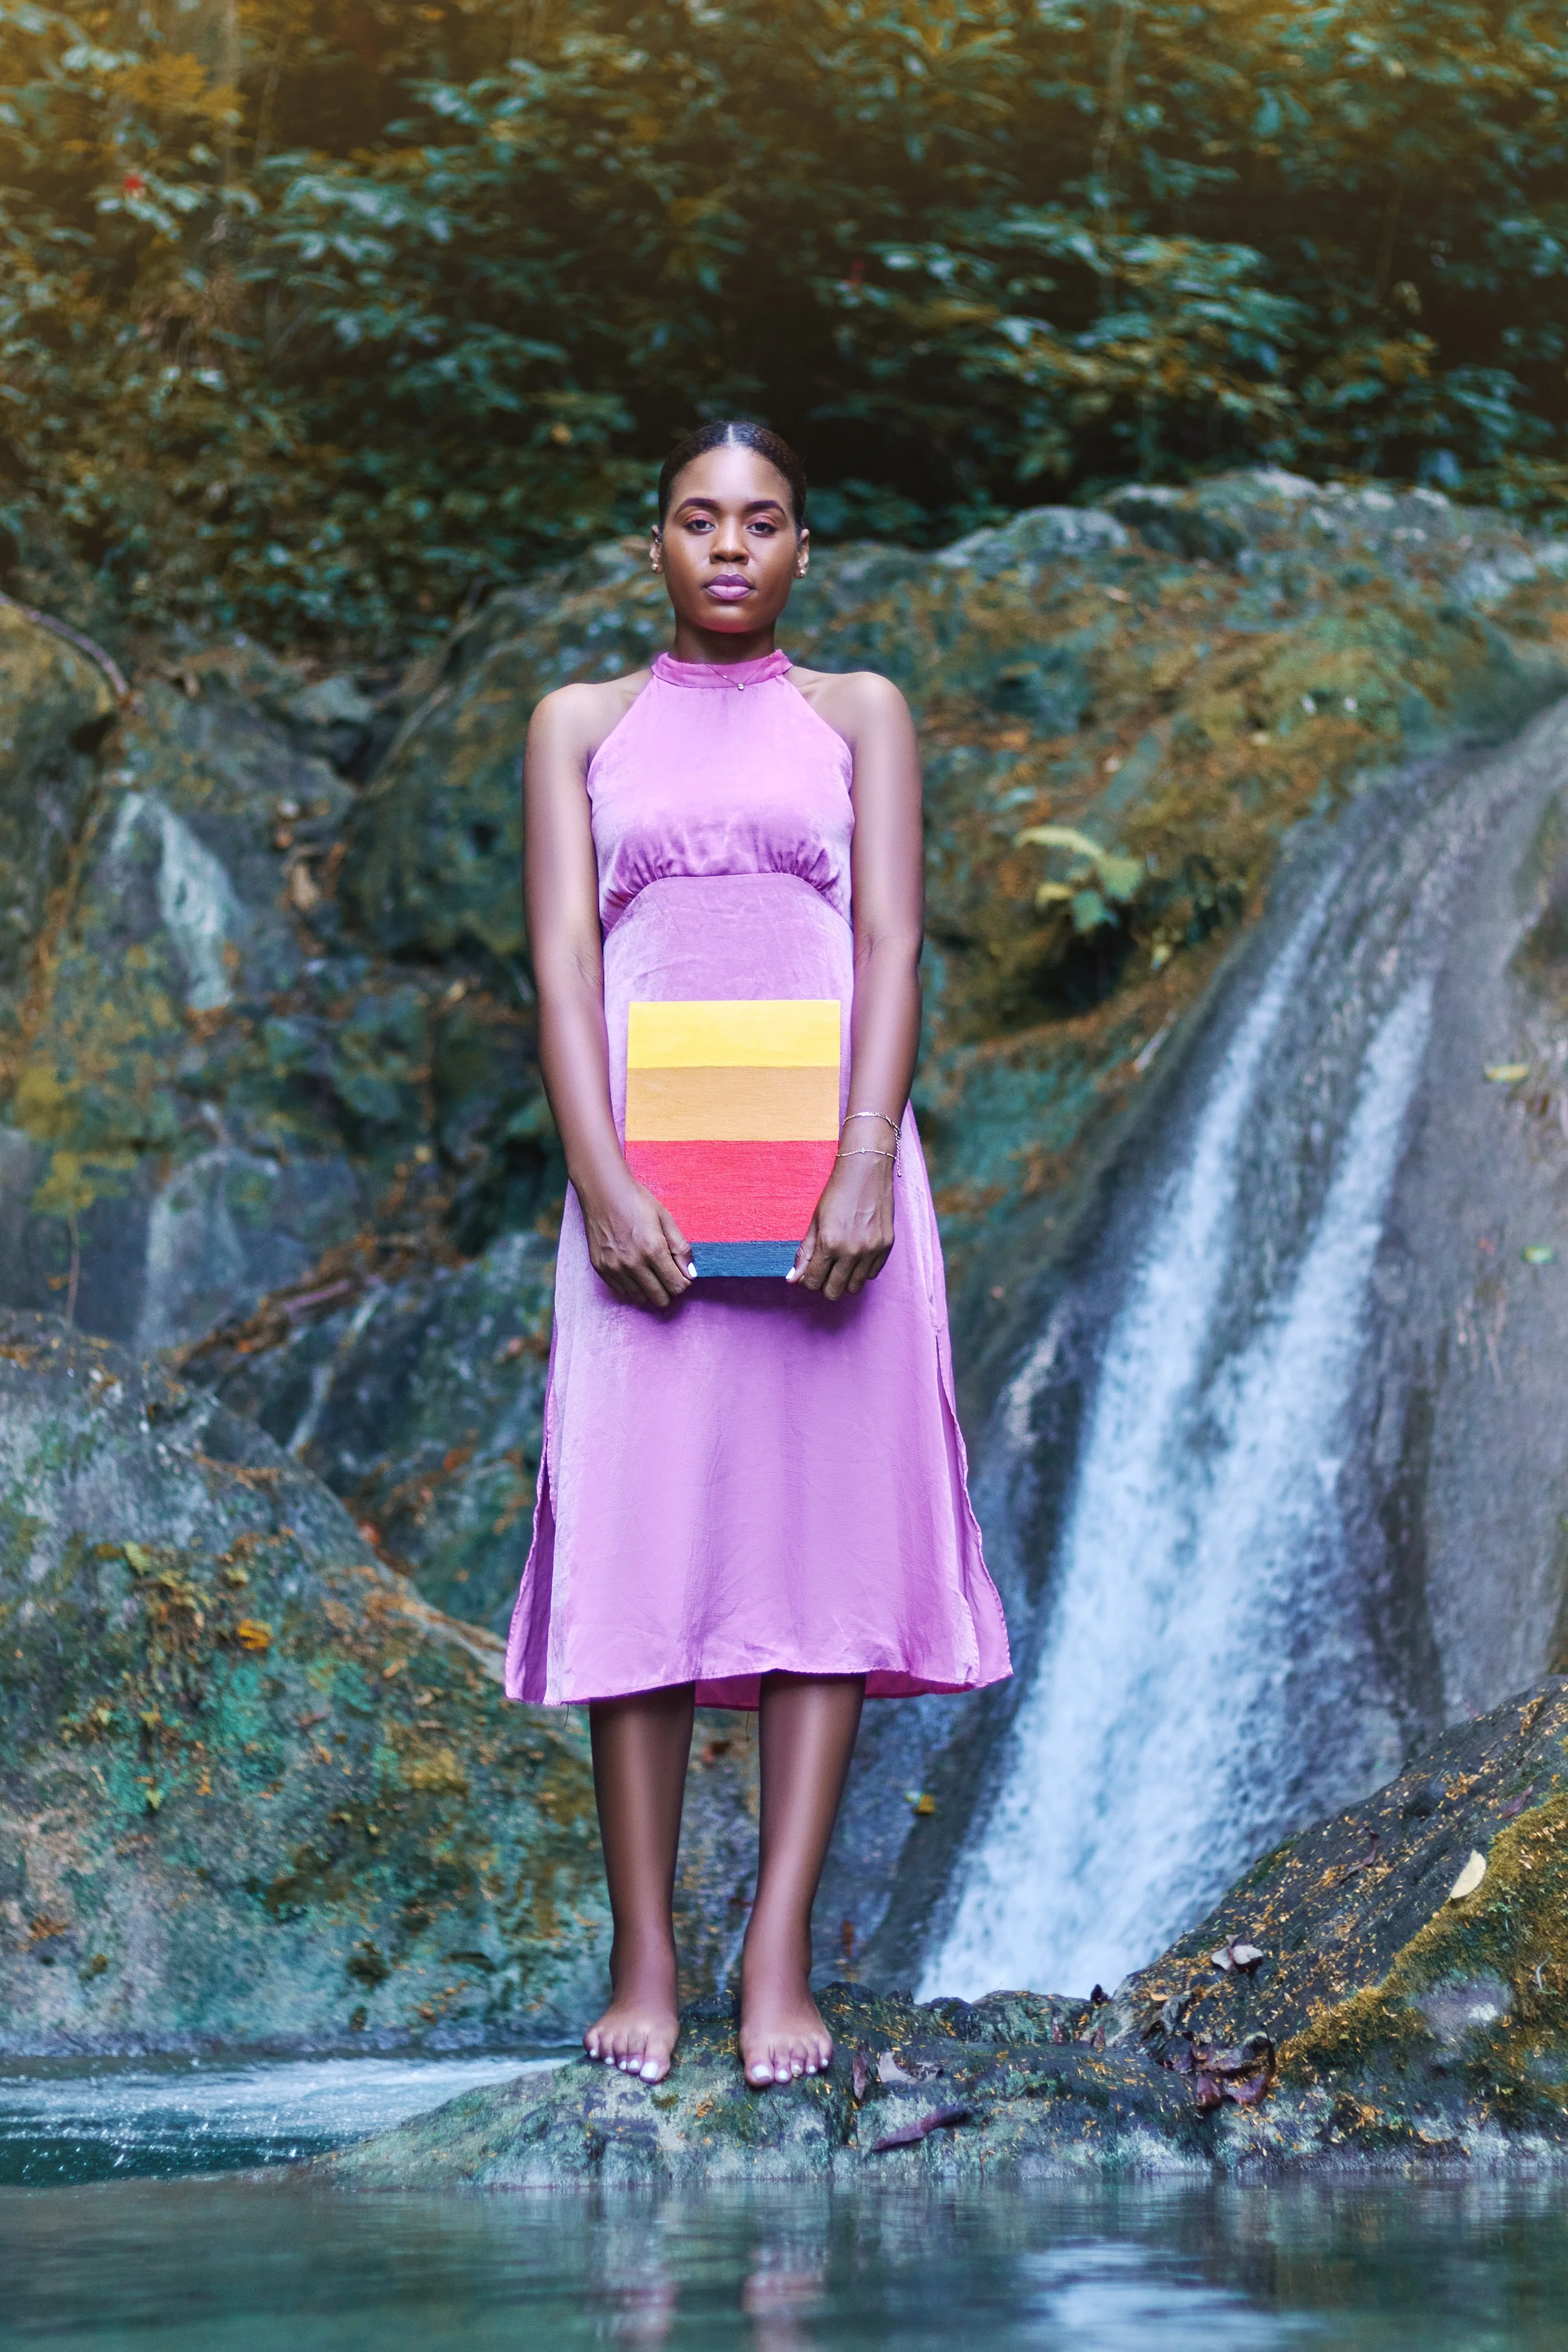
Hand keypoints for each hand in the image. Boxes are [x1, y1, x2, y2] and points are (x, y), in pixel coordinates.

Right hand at [579, 1176, 694, 1307]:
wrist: (603, 1191)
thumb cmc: (636, 1201)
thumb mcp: (666, 1219)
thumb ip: (681, 1248)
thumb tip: (690, 1273)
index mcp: (653, 1249)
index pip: (676, 1286)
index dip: (683, 1283)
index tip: (681, 1274)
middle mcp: (633, 1263)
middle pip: (660, 1299)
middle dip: (668, 1290)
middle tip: (667, 1274)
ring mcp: (614, 1268)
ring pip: (641, 1298)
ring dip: (650, 1289)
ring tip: (649, 1270)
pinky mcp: (601, 1268)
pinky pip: (622, 1292)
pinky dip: (632, 1287)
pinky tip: (635, 1271)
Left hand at [788, 1150, 894, 1299]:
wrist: (866, 1171)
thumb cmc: (837, 1193)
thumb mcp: (815, 1222)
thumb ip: (805, 1252)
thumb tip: (793, 1279)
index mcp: (829, 1244)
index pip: (813, 1282)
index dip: (809, 1281)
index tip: (810, 1273)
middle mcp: (852, 1251)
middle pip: (834, 1291)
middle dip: (825, 1285)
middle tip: (825, 1271)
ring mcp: (872, 1250)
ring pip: (855, 1287)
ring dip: (845, 1280)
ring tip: (841, 1264)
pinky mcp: (886, 1247)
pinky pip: (872, 1274)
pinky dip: (862, 1271)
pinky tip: (856, 1256)